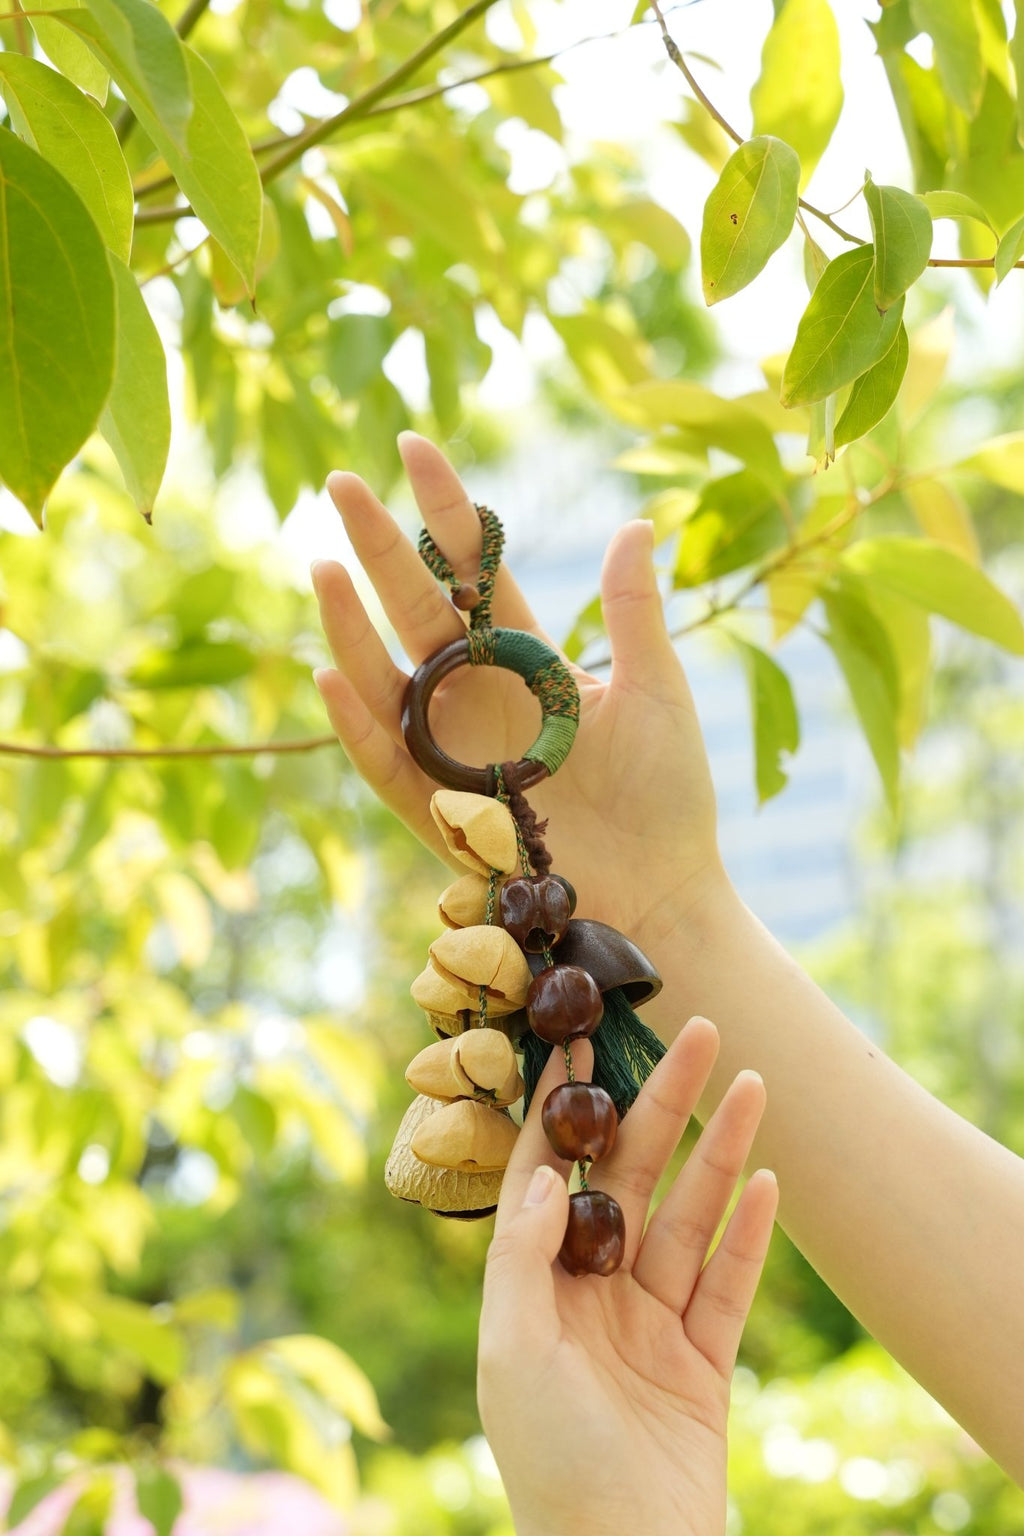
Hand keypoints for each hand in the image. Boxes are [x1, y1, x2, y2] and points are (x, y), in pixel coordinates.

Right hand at [311, 433, 724, 963]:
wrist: (665, 894)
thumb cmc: (669, 796)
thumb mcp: (659, 692)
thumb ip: (635, 614)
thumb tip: (636, 522)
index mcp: (529, 662)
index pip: (475, 572)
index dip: (444, 512)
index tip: (413, 447)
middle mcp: (481, 700)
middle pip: (419, 613)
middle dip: (381, 548)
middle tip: (339, 482)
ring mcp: (455, 755)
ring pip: (389, 680)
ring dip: (352, 627)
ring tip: (323, 566)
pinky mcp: (442, 815)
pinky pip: (387, 765)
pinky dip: (359, 725)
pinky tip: (334, 676)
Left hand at [477, 1017, 777, 1535]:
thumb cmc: (549, 1462)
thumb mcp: (512, 1352)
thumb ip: (523, 1257)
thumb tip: (545, 1174)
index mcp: (535, 1287)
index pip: (548, 1174)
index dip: (564, 1109)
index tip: (580, 1041)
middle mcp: (592, 1292)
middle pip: (631, 1177)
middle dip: (662, 1104)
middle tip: (696, 1034)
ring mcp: (651, 1324)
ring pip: (689, 1215)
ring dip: (720, 1150)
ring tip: (749, 1082)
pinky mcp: (703, 1361)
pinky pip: (730, 1281)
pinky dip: (751, 1231)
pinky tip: (768, 1178)